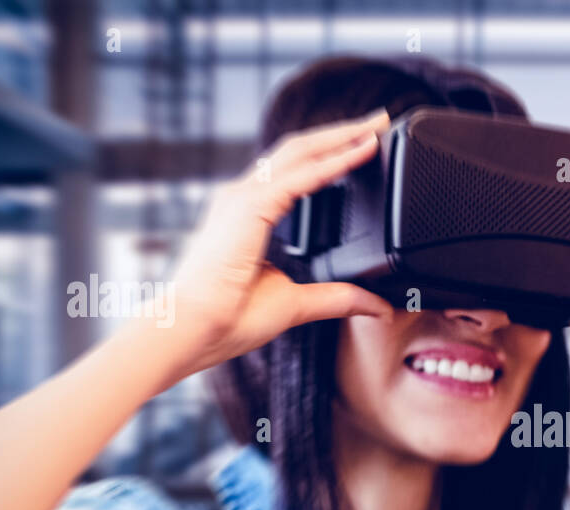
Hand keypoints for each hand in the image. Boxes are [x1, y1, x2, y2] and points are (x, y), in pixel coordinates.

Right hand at [152, 110, 396, 382]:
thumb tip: (378, 306)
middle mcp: (242, 196)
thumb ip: (338, 299)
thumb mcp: (297, 304)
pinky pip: (301, 176)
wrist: (191, 330)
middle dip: (341, 132)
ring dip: (341, 135)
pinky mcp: (248, 206)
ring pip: (301, 150)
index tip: (364, 144)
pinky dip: (335, 160)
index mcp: (248, 214)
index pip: (294, 171)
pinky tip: (361, 151)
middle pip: (299, 149)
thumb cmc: (227, 320)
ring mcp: (242, 196)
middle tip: (379, 119)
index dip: (329, 154)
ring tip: (375, 124)